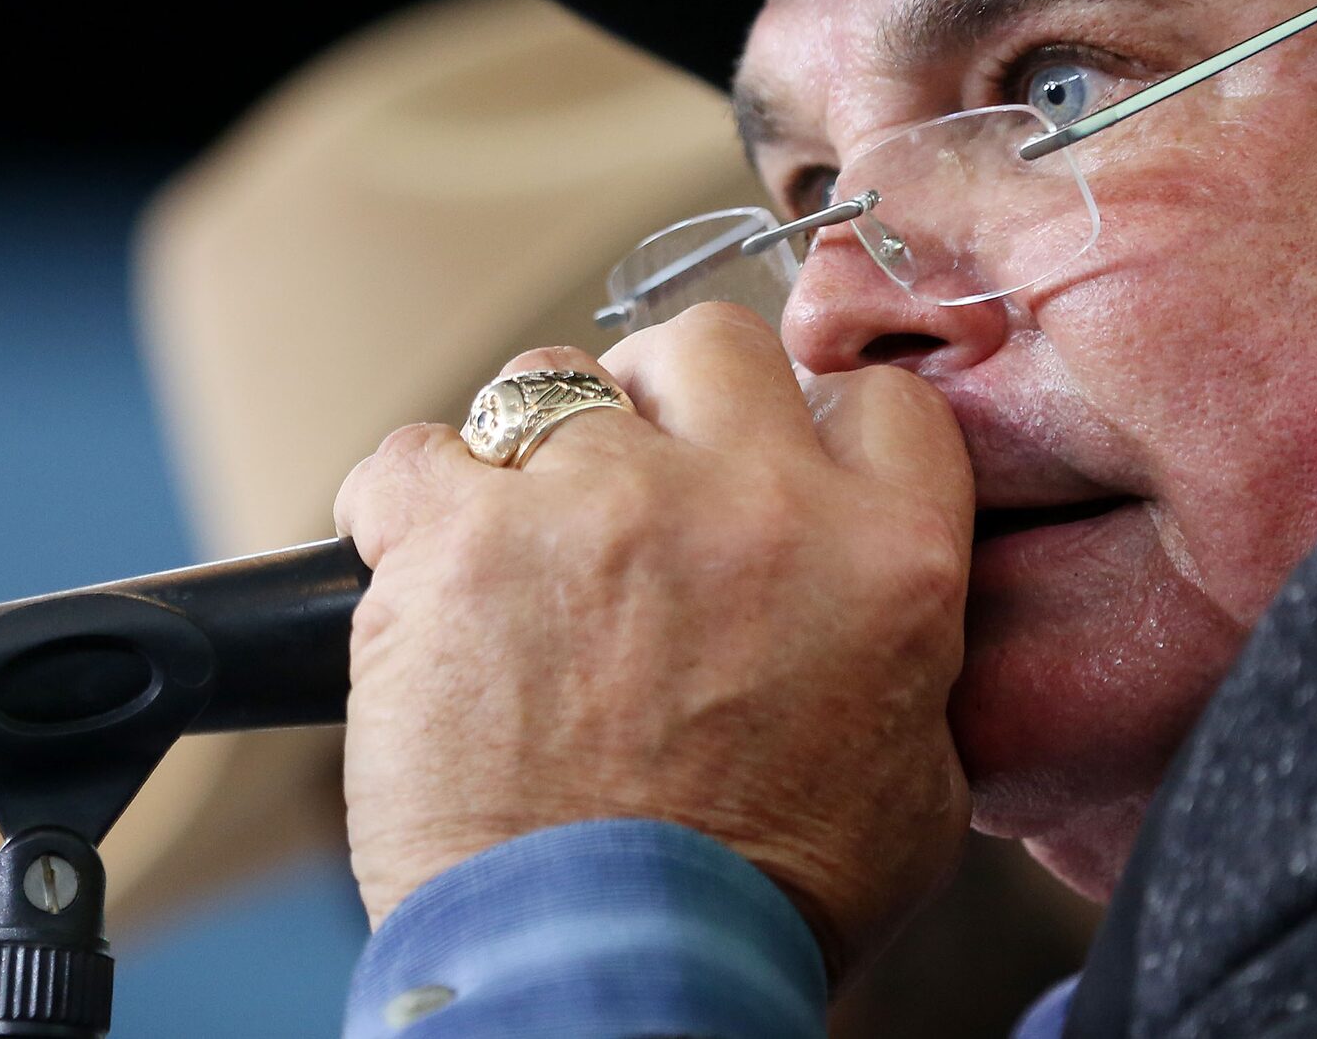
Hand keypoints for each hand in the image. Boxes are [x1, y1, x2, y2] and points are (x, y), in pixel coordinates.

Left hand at [333, 304, 973, 980]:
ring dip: (530, 454)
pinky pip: (412, 454)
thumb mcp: (913, 788)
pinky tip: (411, 560)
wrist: (609, 972)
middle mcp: (747, 500)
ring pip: (548, 384)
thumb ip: (898, 653)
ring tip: (515, 548)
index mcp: (880, 554)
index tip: (760, 455)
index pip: (874, 399)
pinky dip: (403, 503)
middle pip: (705, 345)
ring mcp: (599, 503)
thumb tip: (872, 602)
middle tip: (627, 472)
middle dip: (664, 396)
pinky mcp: (461, 533)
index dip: (808, 421)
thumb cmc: (752, 907)